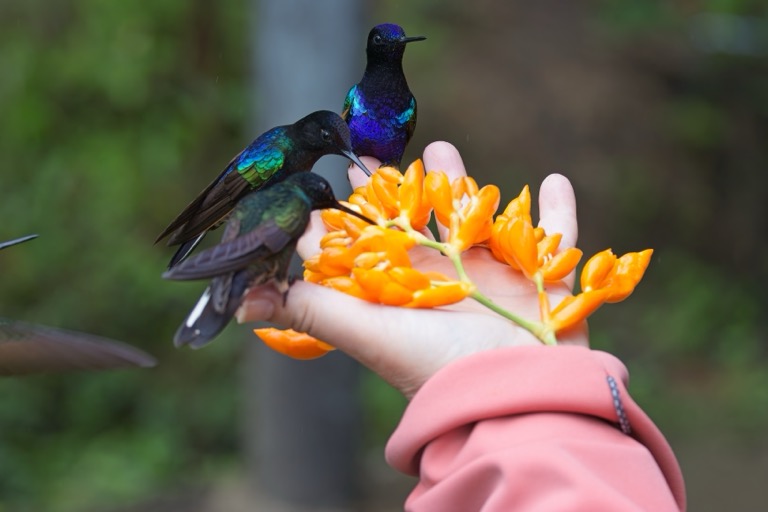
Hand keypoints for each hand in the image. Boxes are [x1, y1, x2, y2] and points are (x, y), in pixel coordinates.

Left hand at [237, 141, 587, 398]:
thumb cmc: (431, 366)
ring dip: (468, 185)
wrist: (506, 401)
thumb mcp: (364, 330)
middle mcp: (449, 281)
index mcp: (408, 286)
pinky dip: (559, 212)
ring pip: (482, 219)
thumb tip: (243, 302)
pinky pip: (559, 237)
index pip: (377, 239)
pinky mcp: (547, 283)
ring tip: (443, 149)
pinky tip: (555, 181)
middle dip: (410, 187)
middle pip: (426, 222)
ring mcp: (498, 279)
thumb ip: (309, 307)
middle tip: (392, 152)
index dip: (356, 208)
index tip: (341, 176)